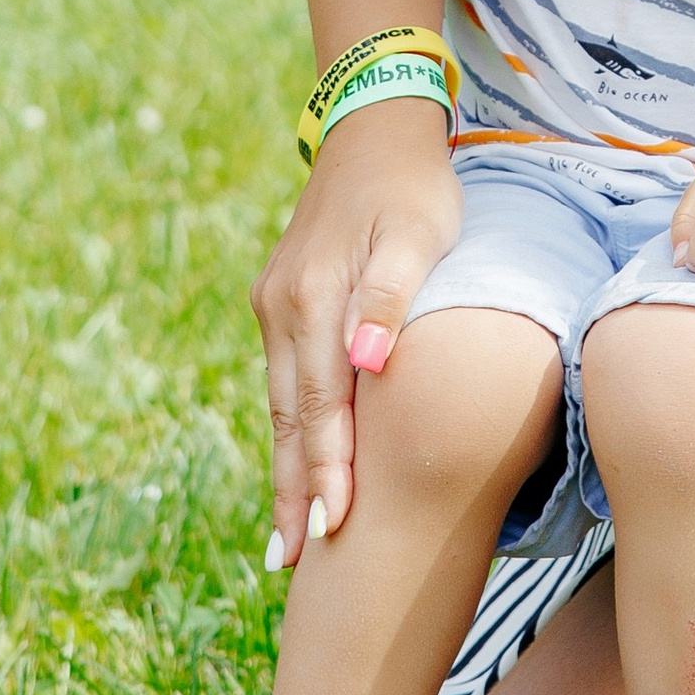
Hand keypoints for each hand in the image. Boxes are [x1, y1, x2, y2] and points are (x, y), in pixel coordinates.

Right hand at [248, 103, 461, 555]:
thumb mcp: (418, 233)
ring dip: (285, 470)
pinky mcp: (281, 301)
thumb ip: (390, 298)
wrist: (374, 129)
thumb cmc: (414, 186)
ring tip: (286, 542)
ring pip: (282, 404)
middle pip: (291, 417)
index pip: (323, 404)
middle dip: (292, 492)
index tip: (330, 530)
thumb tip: (366, 364)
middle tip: (291, 565)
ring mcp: (276, 305)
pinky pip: (285, 381)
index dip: (327, 469)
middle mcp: (284, 308)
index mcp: (316, 298)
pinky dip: (290, 429)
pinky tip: (295, 465)